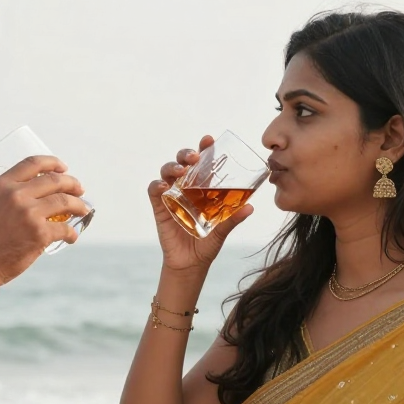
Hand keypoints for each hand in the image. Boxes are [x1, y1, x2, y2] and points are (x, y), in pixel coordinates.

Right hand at [0, 154, 89, 288]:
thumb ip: (10, 196)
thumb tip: (37, 196)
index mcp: (2, 185)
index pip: (33, 163)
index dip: (53, 163)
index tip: (64, 168)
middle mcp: (16, 195)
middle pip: (54, 180)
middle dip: (72, 184)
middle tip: (80, 190)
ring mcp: (29, 213)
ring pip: (65, 202)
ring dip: (79, 206)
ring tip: (83, 211)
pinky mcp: (39, 233)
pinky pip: (64, 229)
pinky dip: (72, 233)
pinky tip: (72, 237)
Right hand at [148, 134, 254, 273]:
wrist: (191, 263)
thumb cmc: (207, 243)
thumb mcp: (222, 231)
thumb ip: (233, 219)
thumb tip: (250, 207)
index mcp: (202, 187)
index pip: (202, 162)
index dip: (204, 148)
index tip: (209, 139)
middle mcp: (186, 187)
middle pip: (183, 162)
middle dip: (186, 154)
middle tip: (195, 157)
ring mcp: (172, 196)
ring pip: (167, 172)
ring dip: (172, 167)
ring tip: (181, 171)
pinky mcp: (160, 207)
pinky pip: (154, 191)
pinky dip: (156, 185)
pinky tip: (163, 186)